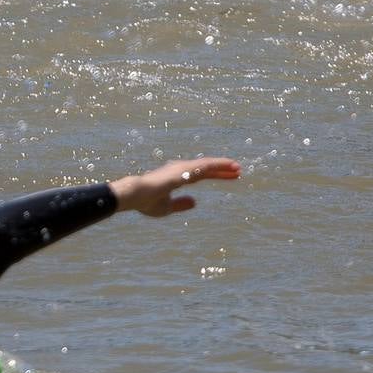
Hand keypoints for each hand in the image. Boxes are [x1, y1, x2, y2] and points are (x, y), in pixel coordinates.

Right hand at [109, 157, 240, 216]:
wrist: (134, 195)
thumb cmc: (145, 202)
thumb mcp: (166, 207)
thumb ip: (180, 204)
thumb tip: (195, 202)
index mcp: (175, 178)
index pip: (200, 175)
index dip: (215, 175)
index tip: (229, 177)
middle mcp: (179, 170)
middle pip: (206, 168)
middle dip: (222, 170)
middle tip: (238, 171)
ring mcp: (182, 168)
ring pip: (208, 165)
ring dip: (224, 166)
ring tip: (238, 167)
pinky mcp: (184, 170)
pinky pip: (206, 165)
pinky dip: (219, 164)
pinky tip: (230, 165)